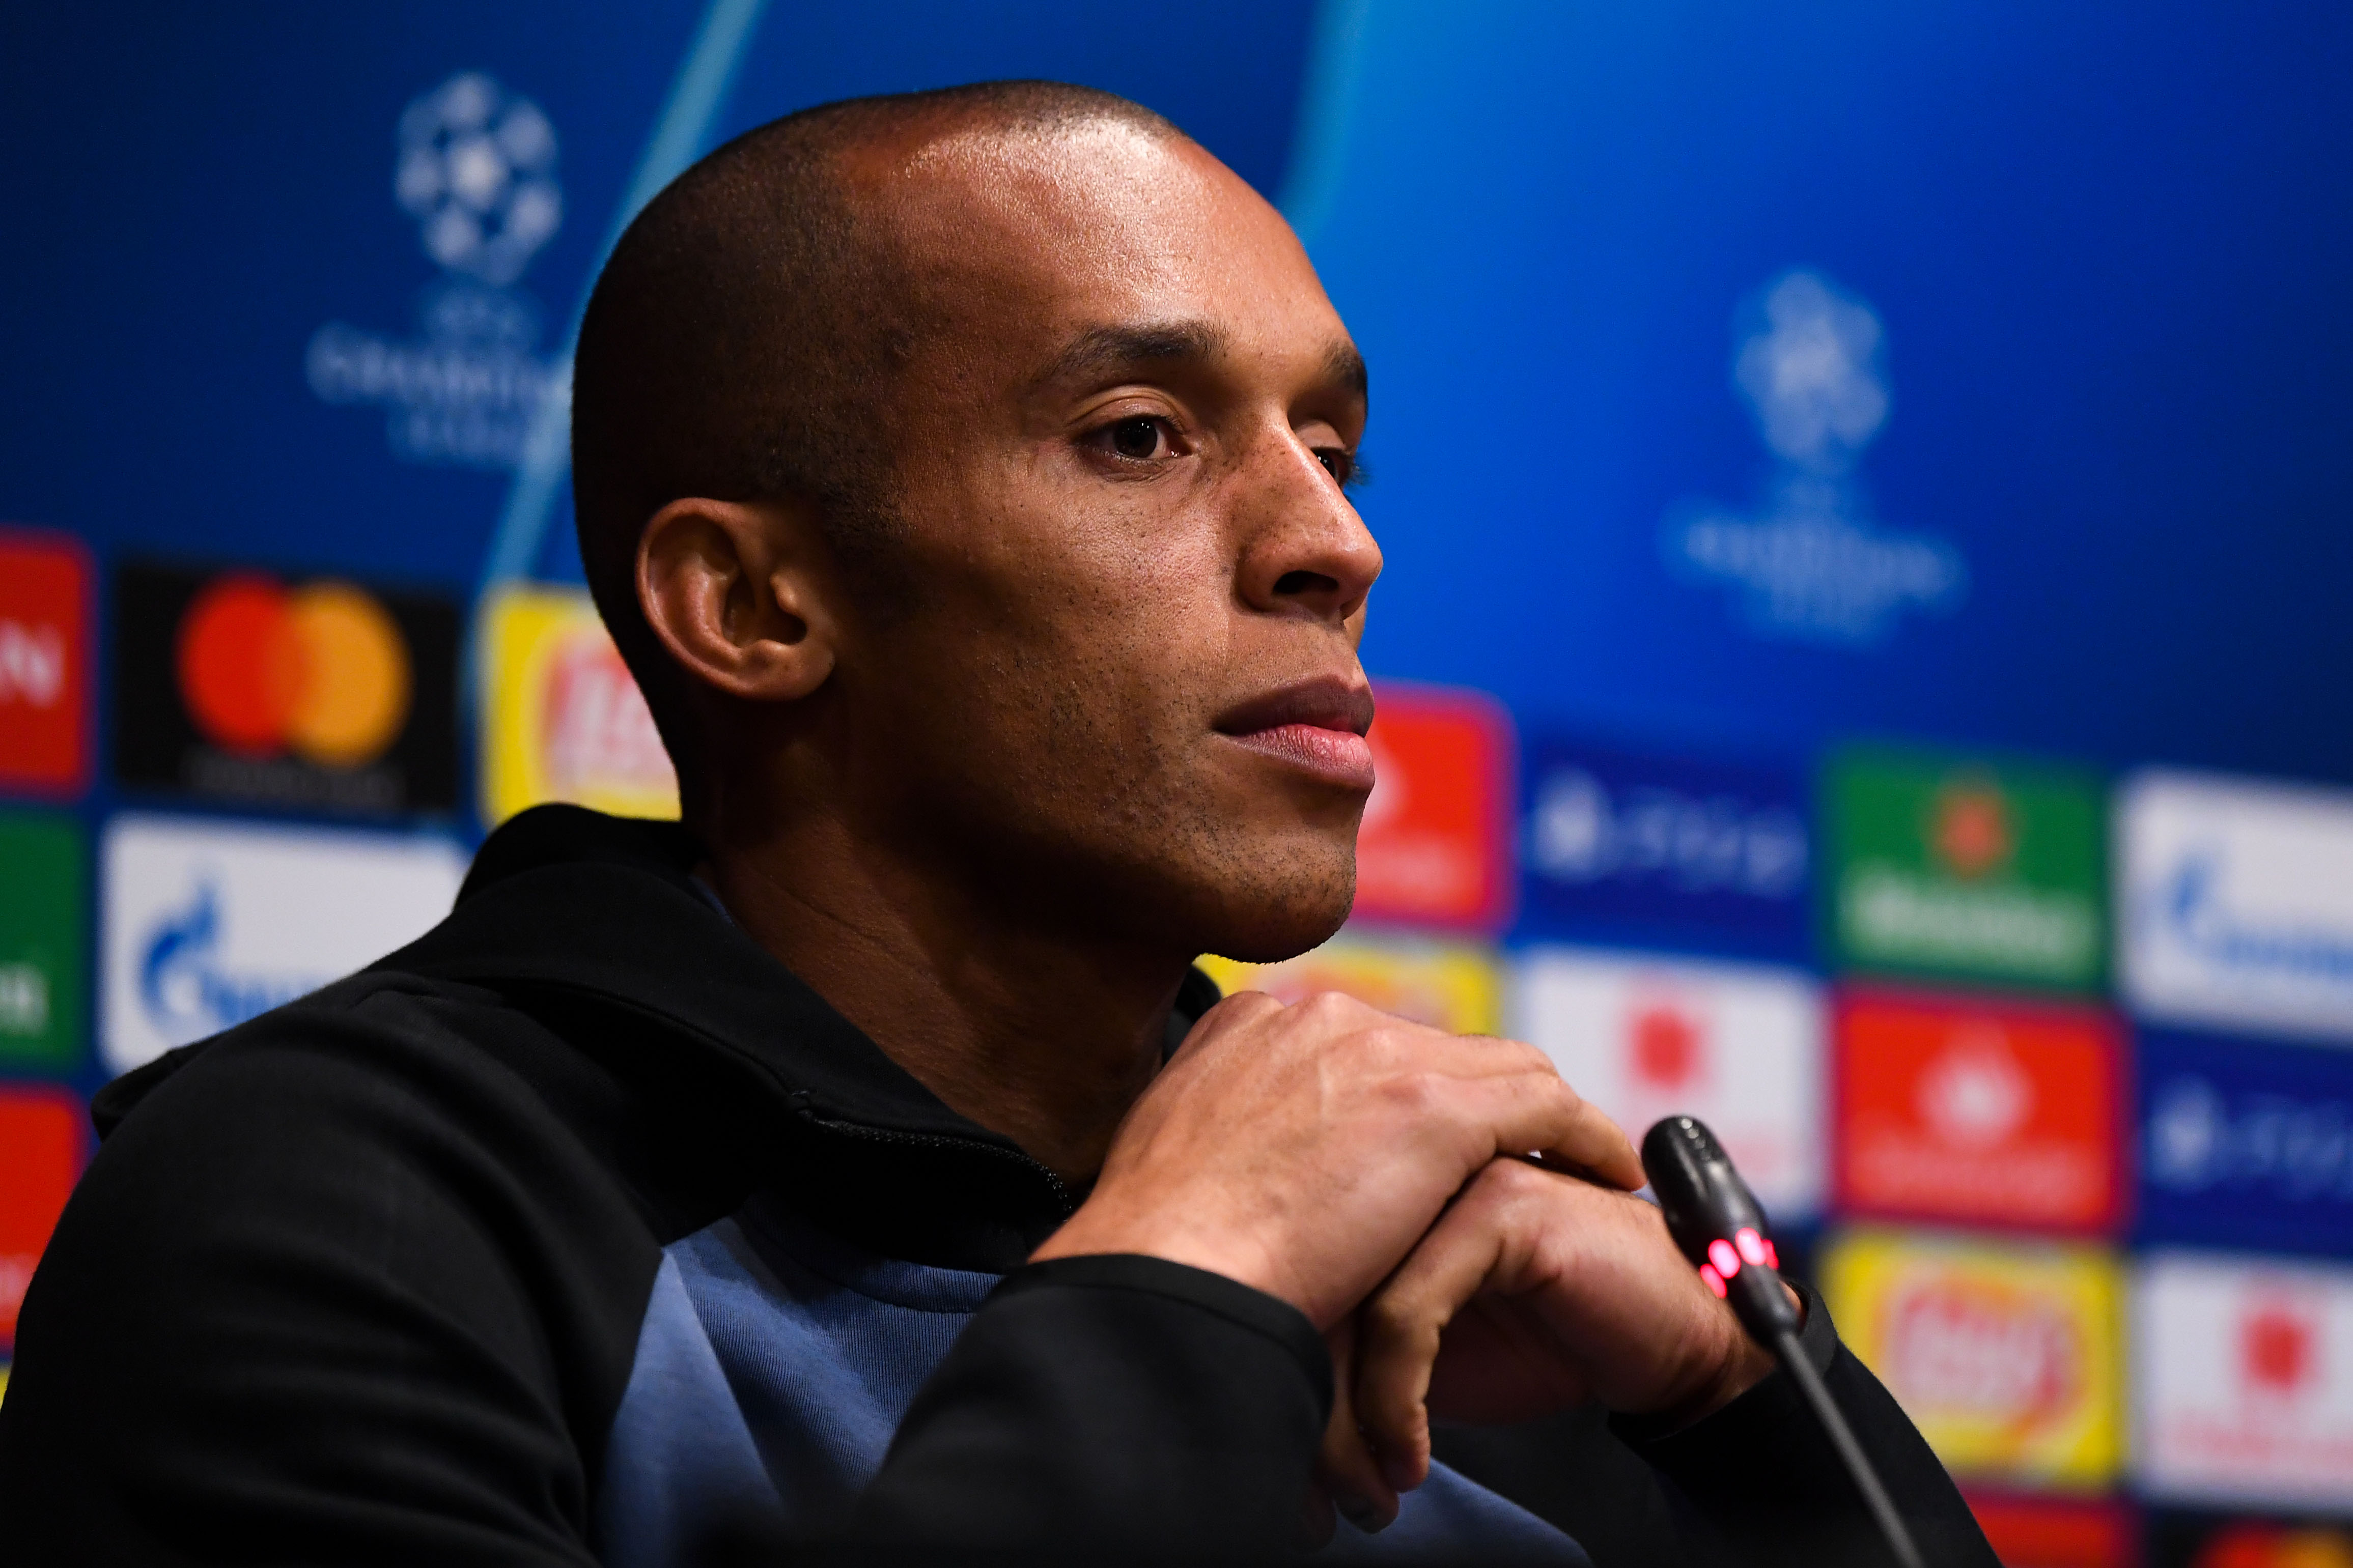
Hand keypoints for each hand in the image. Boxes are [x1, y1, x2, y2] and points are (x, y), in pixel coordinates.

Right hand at [1030, 991, 1643, 1328]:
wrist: (1169, 1279)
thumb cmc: (1164, 1262)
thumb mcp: (1182, 1173)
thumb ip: (1233, 1149)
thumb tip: (1256, 1182)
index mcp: (1248, 1028)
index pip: (1357, 1047)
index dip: (1402, 1097)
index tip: (1422, 1148)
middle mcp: (1312, 1017)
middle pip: (1430, 1048)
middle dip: (1472, 1103)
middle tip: (1510, 1160)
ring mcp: (1371, 1049)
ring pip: (1494, 1066)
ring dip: (1537, 1116)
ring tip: (1575, 1162)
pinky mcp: (1430, 1104)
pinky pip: (1543, 1102)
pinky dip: (1584, 1134)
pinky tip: (1608, 1171)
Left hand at [1320, 1158, 1785, 1528]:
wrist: (1671, 1337)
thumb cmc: (1552, 1337)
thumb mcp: (1429, 1351)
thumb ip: (1356, 1342)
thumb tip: (1276, 1400)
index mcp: (1379, 1178)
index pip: (1294, 1270)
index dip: (1286, 1374)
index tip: (1298, 1472)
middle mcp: (1407, 1161)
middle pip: (1311, 1280)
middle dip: (1311, 1403)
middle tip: (1318, 1494)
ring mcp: (1453, 1174)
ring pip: (1351, 1299)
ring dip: (1351, 1414)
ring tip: (1367, 1484)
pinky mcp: (1499, 1206)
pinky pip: (1408, 1311)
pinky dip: (1395, 1399)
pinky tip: (1409, 1454)